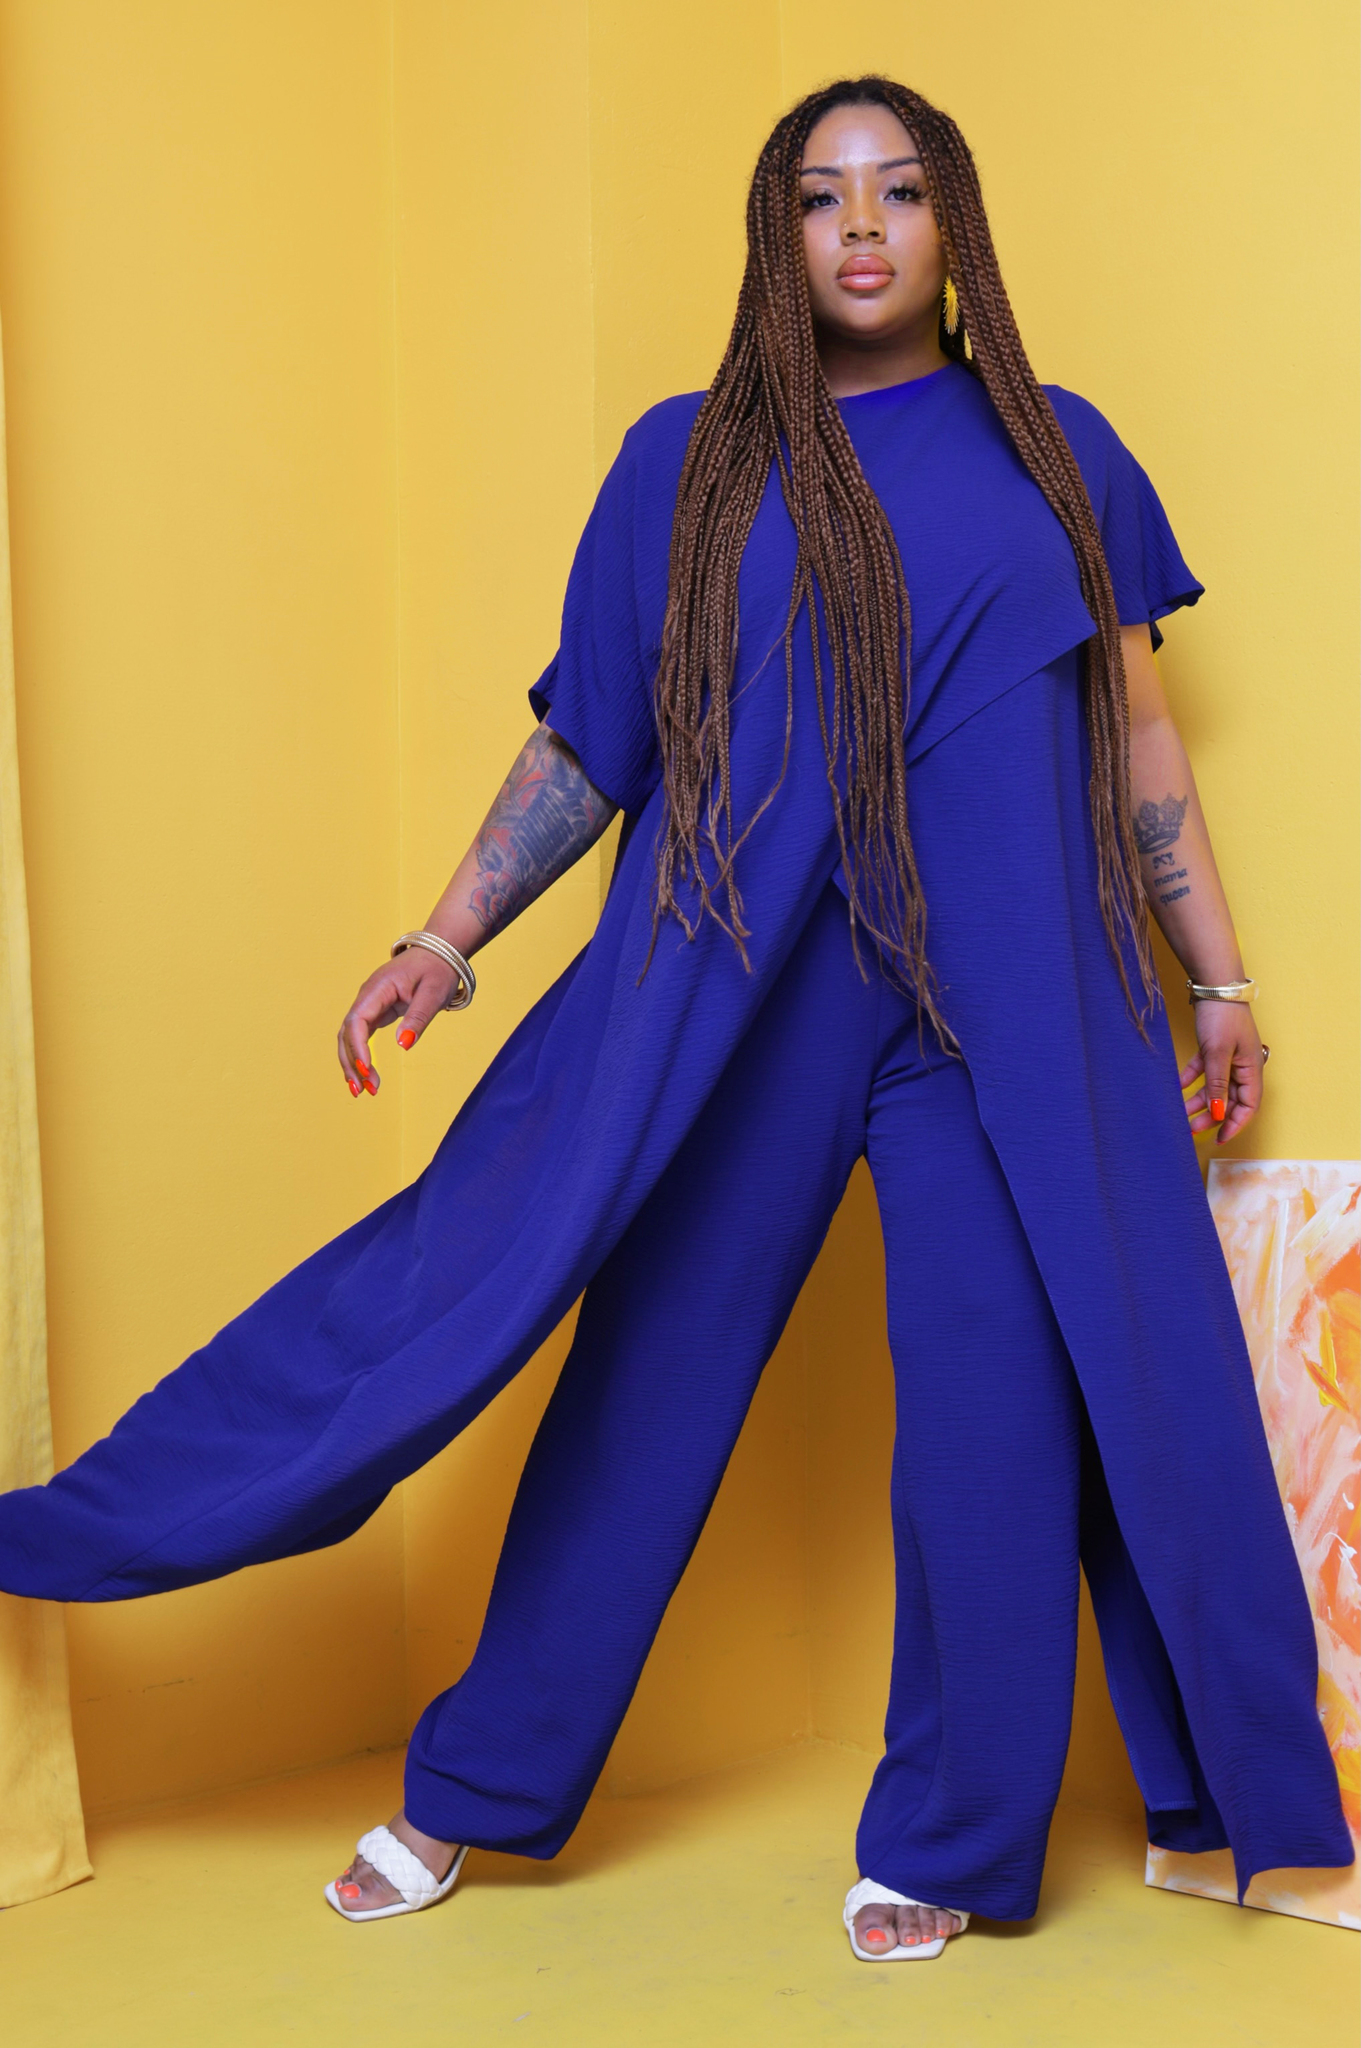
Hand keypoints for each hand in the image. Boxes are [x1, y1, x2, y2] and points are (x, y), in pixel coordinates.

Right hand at [336, 948, 460, 1096]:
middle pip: (347, 1033)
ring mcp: (369, 1004)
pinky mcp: (375, 1012)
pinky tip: (366, 1076)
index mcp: (377, 988)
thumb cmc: (438, 969)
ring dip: (353, 1064)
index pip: (357, 1020)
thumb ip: (417, 1018)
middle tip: (365, 1091)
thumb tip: (403, 1045)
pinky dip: (361, 1056)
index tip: (366, 1070)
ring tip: (364, 1091)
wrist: (439, 953)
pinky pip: (360, 1036)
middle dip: (352, 1063)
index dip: (358, 1047)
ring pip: (350, 1037)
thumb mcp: (433, 994)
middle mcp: (367, 996)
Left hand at [1180, 1001, 1264, 1144]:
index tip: (1218, 1138)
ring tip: (1180, 1113)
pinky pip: (1203, 1070)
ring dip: (1199, 1100)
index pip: (1249, 1106)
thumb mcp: (1218, 1053)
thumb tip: (1218, 1113)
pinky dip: (1191, 1079)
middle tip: (1192, 1129)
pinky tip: (1176, 1087)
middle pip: (1230, 1099)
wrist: (1214, 985)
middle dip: (1212, 1116)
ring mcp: (1228, 1056)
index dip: (1235, 1124)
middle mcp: (1243, 1065)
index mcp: (1252, 1068)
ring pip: (1215, 1086)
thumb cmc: (1222, 1016)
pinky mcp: (1214, 1047)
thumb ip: (1217, 1084)